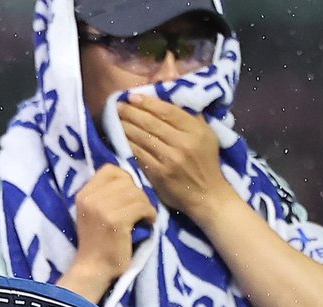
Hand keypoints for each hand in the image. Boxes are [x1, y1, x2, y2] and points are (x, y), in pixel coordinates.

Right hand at [64, 164, 157, 300]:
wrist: (93, 269)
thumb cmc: (99, 241)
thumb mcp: (95, 212)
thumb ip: (106, 193)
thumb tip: (131, 176)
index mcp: (83, 194)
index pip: (110, 169)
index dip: (125, 179)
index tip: (127, 197)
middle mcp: (90, 198)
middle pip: (127, 180)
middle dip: (138, 194)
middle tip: (138, 211)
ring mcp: (102, 209)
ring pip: (137, 193)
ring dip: (146, 205)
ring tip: (143, 218)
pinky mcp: (115, 221)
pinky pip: (143, 206)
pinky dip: (150, 215)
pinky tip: (146, 224)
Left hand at [119, 92, 238, 223]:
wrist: (207, 194)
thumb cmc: (206, 162)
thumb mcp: (207, 136)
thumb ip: (191, 119)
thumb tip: (169, 101)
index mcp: (196, 130)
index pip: (167, 111)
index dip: (147, 102)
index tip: (132, 96)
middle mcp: (183, 142)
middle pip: (151, 122)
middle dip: (131, 112)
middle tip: (118, 105)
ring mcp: (170, 159)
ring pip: (142, 137)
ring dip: (126, 126)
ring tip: (115, 118)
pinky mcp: (158, 173)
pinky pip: (139, 154)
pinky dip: (128, 145)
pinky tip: (119, 138)